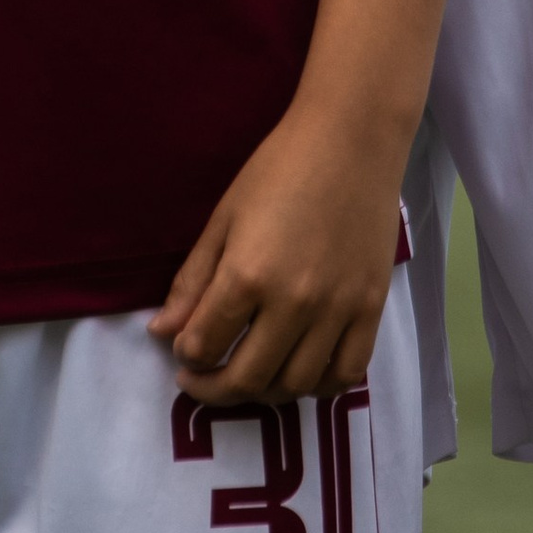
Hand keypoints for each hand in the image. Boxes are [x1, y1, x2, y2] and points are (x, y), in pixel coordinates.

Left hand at [147, 96, 404, 402]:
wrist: (351, 139)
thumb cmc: (279, 168)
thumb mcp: (224, 217)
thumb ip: (193, 281)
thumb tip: (162, 333)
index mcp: (247, 274)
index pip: (205, 345)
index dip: (187, 355)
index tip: (184, 351)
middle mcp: (293, 302)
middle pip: (247, 378)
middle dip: (214, 389)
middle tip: (203, 380)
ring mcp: (336, 310)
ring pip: (295, 385)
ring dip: (263, 393)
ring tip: (248, 376)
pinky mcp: (370, 309)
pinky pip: (345, 374)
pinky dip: (319, 387)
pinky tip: (299, 373)